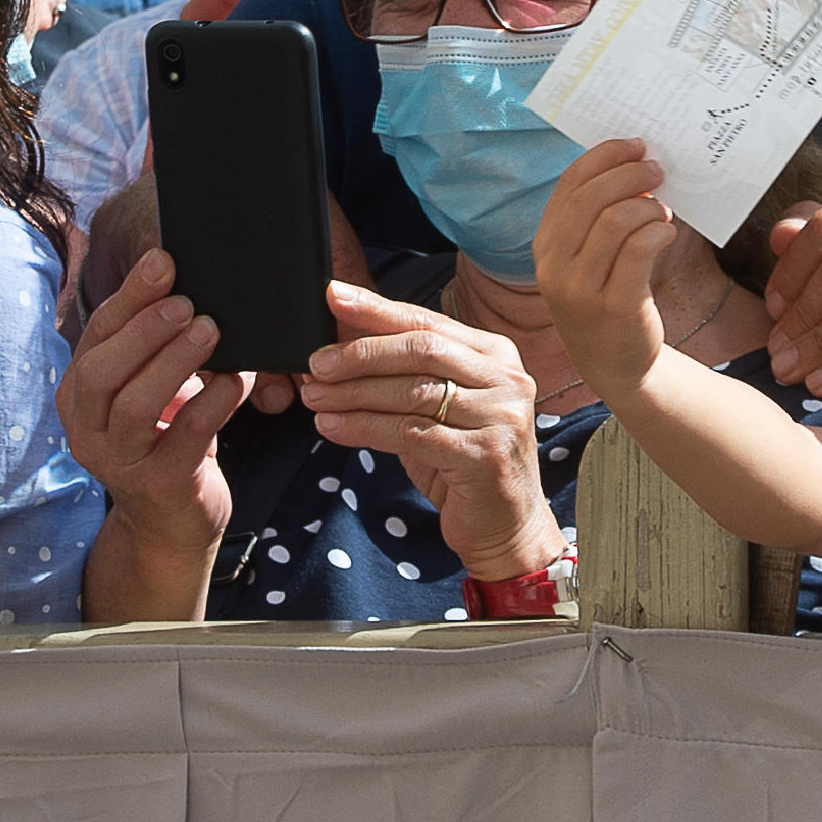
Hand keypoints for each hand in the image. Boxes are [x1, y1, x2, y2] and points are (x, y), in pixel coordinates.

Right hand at [57, 249, 255, 556]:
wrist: (169, 526)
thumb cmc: (162, 443)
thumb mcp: (146, 393)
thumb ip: (151, 350)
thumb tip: (185, 284)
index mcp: (78, 395)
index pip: (97, 335)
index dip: (129, 296)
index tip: (162, 260)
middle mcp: (86, 428)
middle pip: (101, 371)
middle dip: (144, 329)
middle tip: (187, 301)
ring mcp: (117, 460)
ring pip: (134, 405)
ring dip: (174, 361)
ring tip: (211, 330)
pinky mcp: (157, 484)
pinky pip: (185, 436)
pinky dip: (213, 402)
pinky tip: (236, 380)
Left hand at [298, 279, 556, 578]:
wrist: (506, 525)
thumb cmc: (461, 459)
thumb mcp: (435, 407)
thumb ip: (401, 372)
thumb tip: (336, 344)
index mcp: (495, 354)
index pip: (426, 321)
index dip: (376, 309)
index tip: (333, 296)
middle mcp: (506, 379)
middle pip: (420, 350)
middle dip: (361, 354)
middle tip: (316, 365)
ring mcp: (501, 417)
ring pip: (412, 393)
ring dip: (355, 395)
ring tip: (315, 399)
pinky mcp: (487, 456)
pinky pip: (412, 435)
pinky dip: (366, 429)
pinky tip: (334, 429)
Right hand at [533, 138, 680, 398]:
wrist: (616, 365)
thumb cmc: (606, 299)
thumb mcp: (587, 259)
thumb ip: (597, 218)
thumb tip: (633, 166)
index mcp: (544, 245)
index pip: (569, 185)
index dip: (603, 157)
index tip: (635, 145)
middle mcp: (554, 265)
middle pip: (591, 198)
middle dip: (629, 174)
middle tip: (658, 170)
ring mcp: (580, 289)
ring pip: (616, 221)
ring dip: (647, 206)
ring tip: (662, 211)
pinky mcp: (614, 306)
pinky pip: (638, 252)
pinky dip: (657, 232)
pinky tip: (667, 233)